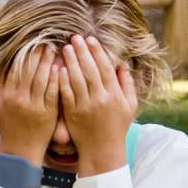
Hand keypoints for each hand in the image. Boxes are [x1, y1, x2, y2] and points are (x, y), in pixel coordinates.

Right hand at [0, 42, 60, 164]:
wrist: (19, 150)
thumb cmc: (10, 124)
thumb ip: (0, 85)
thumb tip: (4, 63)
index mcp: (5, 95)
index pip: (14, 68)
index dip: (24, 53)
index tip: (32, 43)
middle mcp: (17, 99)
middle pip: (28, 70)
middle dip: (37, 54)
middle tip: (46, 41)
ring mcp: (32, 106)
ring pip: (41, 78)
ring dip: (48, 62)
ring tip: (55, 50)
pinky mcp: (46, 113)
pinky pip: (52, 91)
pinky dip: (56, 78)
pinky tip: (61, 67)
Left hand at [59, 34, 136, 175]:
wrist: (103, 150)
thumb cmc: (117, 126)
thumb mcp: (129, 105)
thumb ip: (127, 84)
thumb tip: (123, 64)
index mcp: (115, 94)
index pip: (105, 68)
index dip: (97, 52)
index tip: (91, 39)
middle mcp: (101, 98)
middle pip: (90, 70)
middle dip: (82, 52)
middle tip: (74, 37)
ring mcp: (85, 106)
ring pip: (77, 79)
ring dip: (70, 62)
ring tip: (64, 48)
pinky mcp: (72, 114)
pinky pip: (66, 94)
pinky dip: (62, 80)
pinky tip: (57, 68)